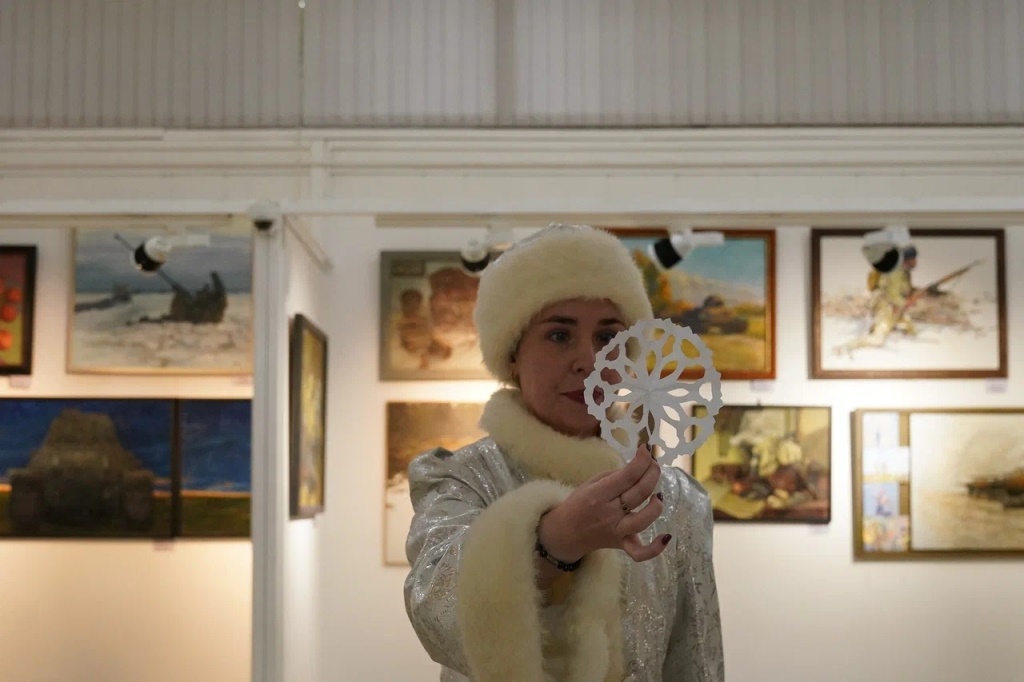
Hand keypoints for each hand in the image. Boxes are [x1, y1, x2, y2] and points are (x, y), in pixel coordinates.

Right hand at [537, 444, 669, 563]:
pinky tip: (666, 537)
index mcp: (598, 494)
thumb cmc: (578, 503)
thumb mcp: (590, 483)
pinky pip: (640, 553)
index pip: (627, 476)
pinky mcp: (622, 545)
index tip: (647, 449)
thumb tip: (639, 468)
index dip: (642, 460)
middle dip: (652, 473)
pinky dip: (655, 549)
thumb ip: (614, 476)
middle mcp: (609, 513)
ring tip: (657, 494)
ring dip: (656, 505)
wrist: (565, 533)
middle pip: (639, 493)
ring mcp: (617, 531)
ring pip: (644, 520)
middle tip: (655, 463)